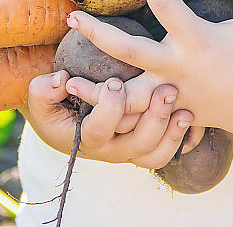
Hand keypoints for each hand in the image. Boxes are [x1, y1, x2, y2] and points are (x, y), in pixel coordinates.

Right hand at [24, 70, 203, 168]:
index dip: (109, 108)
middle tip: (167, 89)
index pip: (100, 130)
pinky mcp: (146, 147)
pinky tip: (192, 116)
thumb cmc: (55, 104)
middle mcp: (112, 150)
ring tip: (185, 108)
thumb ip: (43, 90)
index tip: (115, 83)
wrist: (66, 117)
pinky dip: (182, 138)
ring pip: (157, 152)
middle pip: (138, 143)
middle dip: (155, 117)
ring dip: (173, 131)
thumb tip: (61, 81)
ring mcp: (131, 151)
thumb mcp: (41, 98)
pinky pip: (168, 152)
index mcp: (86, 139)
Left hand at [65, 0, 232, 137]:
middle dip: (99, 34)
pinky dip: (113, 112)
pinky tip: (87, 106)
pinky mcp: (168, 110)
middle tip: (72, 16)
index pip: (168, 6)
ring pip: (125, 94)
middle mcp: (178, 68)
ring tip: (63, 81)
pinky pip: (136, 115)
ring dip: (95, 89)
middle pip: (130, 51)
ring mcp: (170, 93)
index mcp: (197, 41)